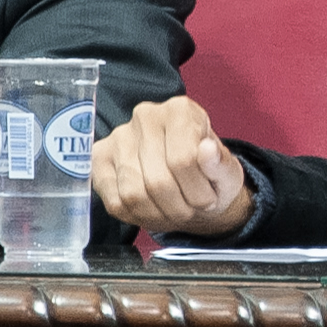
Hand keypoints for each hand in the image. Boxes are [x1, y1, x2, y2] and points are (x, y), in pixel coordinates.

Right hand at [92, 94, 256, 236]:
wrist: (189, 182)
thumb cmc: (209, 174)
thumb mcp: (228, 173)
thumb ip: (220, 164)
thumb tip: (207, 150)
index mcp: (180, 110)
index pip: (183, 161)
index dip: (198, 193)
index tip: (208, 199)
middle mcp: (145, 116)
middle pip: (158, 181)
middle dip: (179, 208)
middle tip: (190, 210)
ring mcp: (118, 137)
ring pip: (134, 194)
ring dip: (158, 214)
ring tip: (173, 210)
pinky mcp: (99, 159)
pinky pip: (115, 201)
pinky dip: (137, 216)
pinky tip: (152, 209)